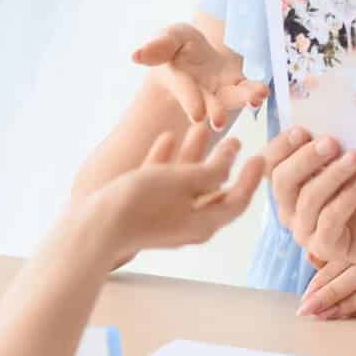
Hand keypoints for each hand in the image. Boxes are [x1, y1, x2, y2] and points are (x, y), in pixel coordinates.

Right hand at [90, 123, 265, 257]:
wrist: (95, 228)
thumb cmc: (142, 203)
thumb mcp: (184, 181)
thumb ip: (212, 170)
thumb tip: (232, 160)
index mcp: (205, 224)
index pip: (237, 200)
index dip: (250, 177)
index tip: (259, 156)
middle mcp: (188, 225)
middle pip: (213, 191)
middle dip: (222, 162)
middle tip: (236, 139)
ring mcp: (165, 220)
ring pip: (185, 183)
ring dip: (194, 155)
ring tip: (201, 126)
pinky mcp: (143, 212)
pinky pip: (161, 185)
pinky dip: (167, 162)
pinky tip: (167, 137)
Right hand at [132, 23, 268, 131]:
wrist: (200, 50)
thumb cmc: (180, 45)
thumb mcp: (170, 37)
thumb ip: (158, 45)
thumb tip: (136, 55)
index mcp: (179, 81)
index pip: (184, 90)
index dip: (190, 100)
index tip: (197, 115)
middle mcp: (200, 93)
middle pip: (208, 103)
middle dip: (215, 111)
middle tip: (220, 122)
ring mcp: (221, 92)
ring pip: (232, 99)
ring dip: (244, 99)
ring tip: (256, 97)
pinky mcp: (239, 86)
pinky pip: (248, 89)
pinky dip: (256, 91)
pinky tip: (263, 91)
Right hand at [263, 127, 355, 279]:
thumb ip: (337, 142)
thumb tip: (323, 123)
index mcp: (292, 182)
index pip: (269, 164)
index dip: (280, 146)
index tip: (302, 130)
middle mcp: (291, 208)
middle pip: (281, 181)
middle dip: (304, 158)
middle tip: (331, 142)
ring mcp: (305, 230)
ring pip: (307, 199)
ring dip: (332, 175)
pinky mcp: (325, 248)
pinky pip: (328, 220)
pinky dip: (346, 197)